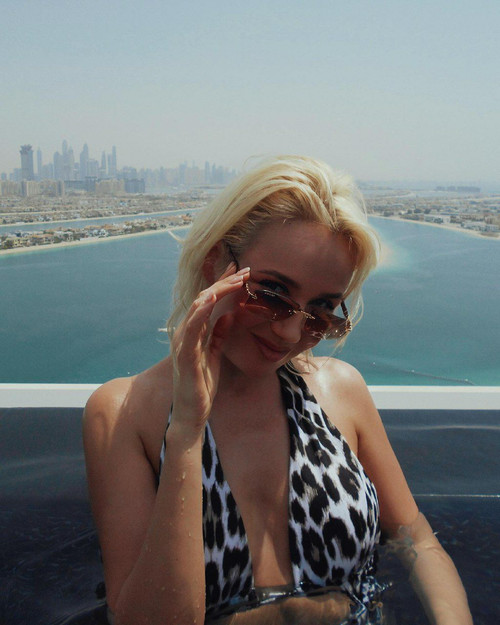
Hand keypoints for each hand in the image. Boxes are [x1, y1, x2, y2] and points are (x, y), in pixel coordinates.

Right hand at [170, 262, 249, 432]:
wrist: (191, 412)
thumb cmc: (201, 384)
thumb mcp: (214, 353)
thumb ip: (218, 333)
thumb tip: (228, 315)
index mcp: (193, 331)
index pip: (209, 301)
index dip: (224, 284)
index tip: (241, 270)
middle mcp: (186, 332)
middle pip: (204, 299)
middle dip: (225, 282)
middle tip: (243, 268)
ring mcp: (184, 342)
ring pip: (198, 308)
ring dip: (217, 291)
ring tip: (234, 278)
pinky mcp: (186, 354)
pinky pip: (192, 329)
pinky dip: (200, 312)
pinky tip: (210, 299)